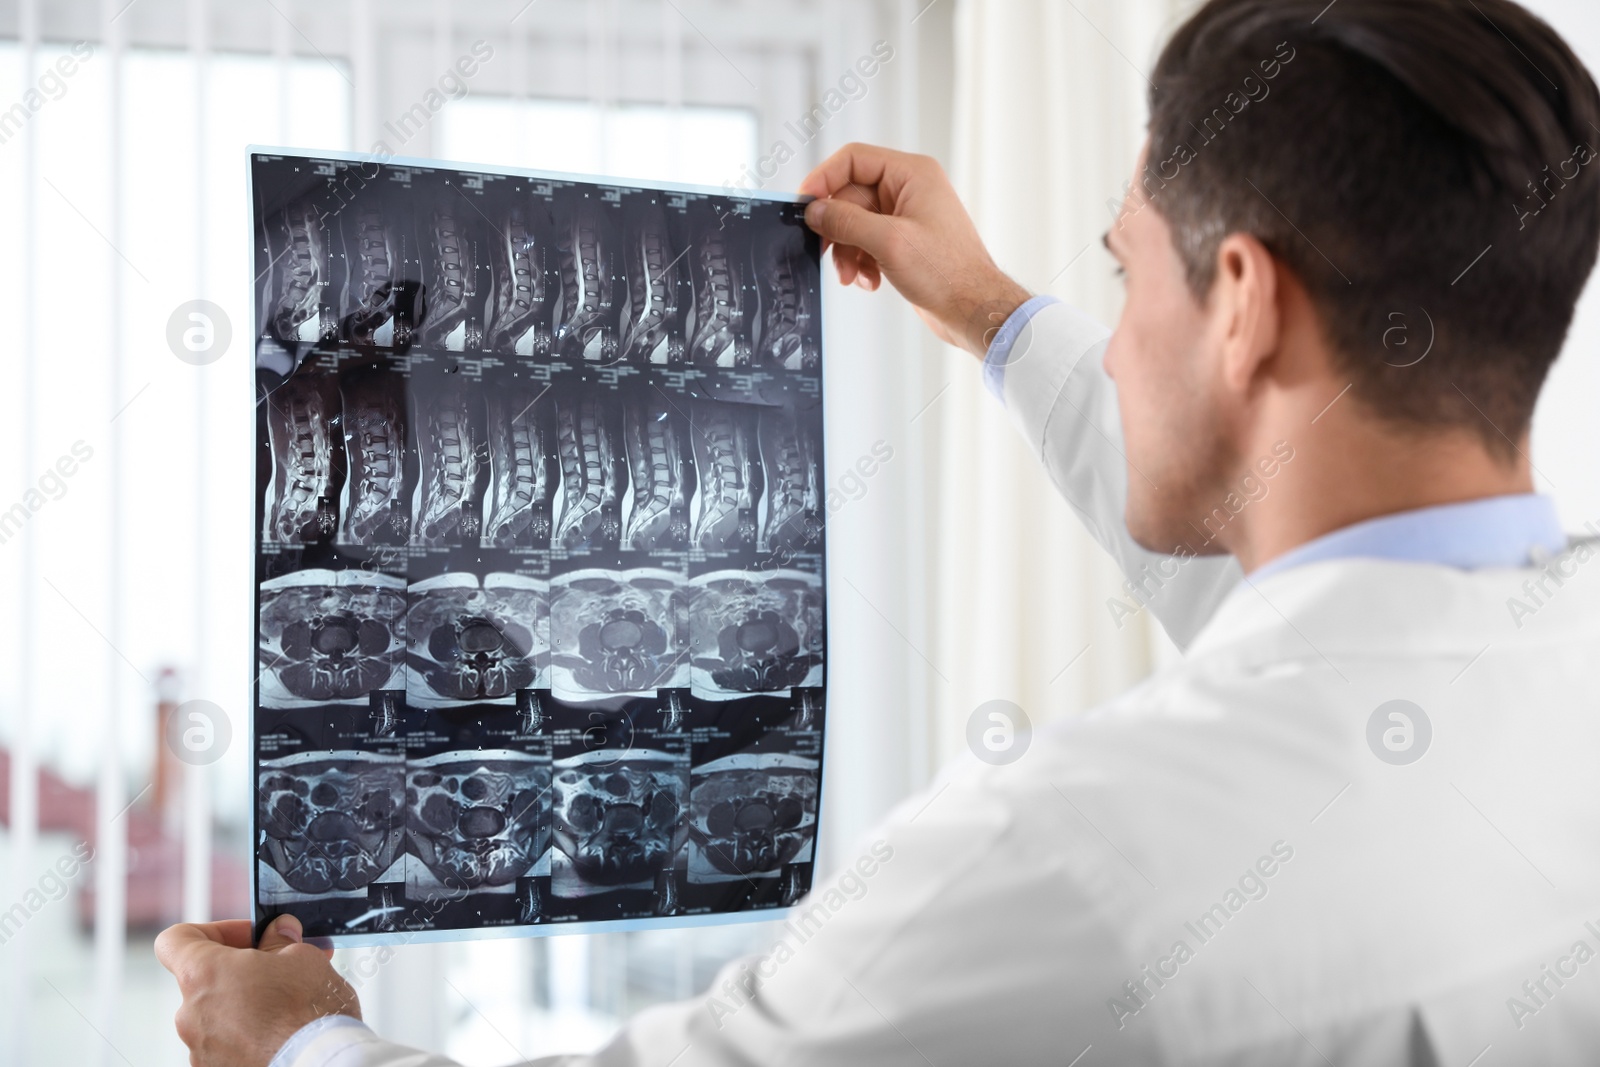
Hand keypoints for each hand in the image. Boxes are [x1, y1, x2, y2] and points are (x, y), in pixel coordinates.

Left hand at [155, 914, 361, 1065]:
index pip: (175, 940)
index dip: (212, 931)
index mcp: (204, 974)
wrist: (318, 1065)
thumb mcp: (303, 958)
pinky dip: (249, 1035)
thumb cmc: (308, 1013)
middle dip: (242, 971)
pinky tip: (283, 1034)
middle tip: (282, 969)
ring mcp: (200, 1050)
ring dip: (246, 1004)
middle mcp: (191, 1014)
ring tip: (289, 1007)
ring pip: (217, 1014)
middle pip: (204, 980)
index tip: (248, 937)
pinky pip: (226, 1045)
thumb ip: (280, 941)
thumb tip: (277, 933)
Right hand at [798, 142, 1030, 357]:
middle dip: (837, 229)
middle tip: (824, 252)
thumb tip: (815, 210)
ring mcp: (906, 217)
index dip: (824, 179)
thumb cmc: (948, 273)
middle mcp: (908, 190)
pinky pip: (866, 242)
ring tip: (852, 276)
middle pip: (850, 195)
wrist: (973, 309)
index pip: (854, 160)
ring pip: (855, 223)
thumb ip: (846, 221)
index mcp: (912, 174)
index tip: (804, 204)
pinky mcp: (903, 242)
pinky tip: (870, 281)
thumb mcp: (889, 242)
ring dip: (847, 251)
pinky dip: (861, 262)